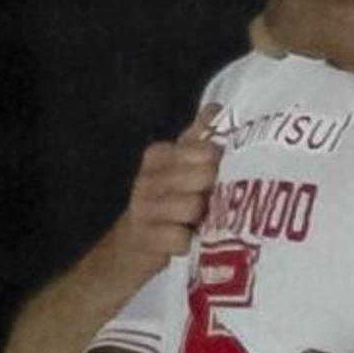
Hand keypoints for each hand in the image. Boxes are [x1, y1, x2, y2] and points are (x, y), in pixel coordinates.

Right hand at [119, 108, 222, 271]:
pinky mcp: (146, 239)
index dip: (220, 164)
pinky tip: (187, 240)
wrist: (134, 244)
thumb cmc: (166, 199)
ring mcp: (143, 207)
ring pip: (192, 206)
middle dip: (214, 191)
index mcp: (159, 155)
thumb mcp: (180, 165)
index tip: (220, 174)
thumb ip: (198, 137)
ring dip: (203, 218)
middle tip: (211, 202)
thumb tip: (215, 108)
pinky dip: (189, 242)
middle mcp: (148, 177)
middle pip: (203, 176)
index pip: (204, 149)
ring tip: (198, 221)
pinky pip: (181, 238)